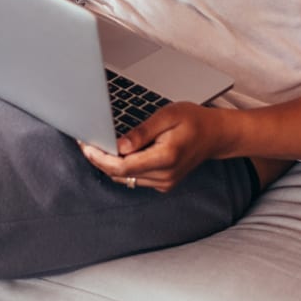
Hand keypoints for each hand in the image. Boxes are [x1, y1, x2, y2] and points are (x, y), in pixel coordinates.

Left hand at [78, 102, 230, 192]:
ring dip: (108, 165)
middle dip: (100, 160)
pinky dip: (121, 168)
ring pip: (124, 179)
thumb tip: (118, 146)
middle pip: (120, 175)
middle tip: (86, 143)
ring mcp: (164, 183)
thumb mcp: (167, 115)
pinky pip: (134, 179)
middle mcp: (164, 176)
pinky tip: (115, 154)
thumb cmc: (193, 121)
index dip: (100, 158)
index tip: (86, 145)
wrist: (214, 136)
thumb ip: (142, 132)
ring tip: (98, 146)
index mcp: (166, 158)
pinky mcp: (162, 184)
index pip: (122, 166)